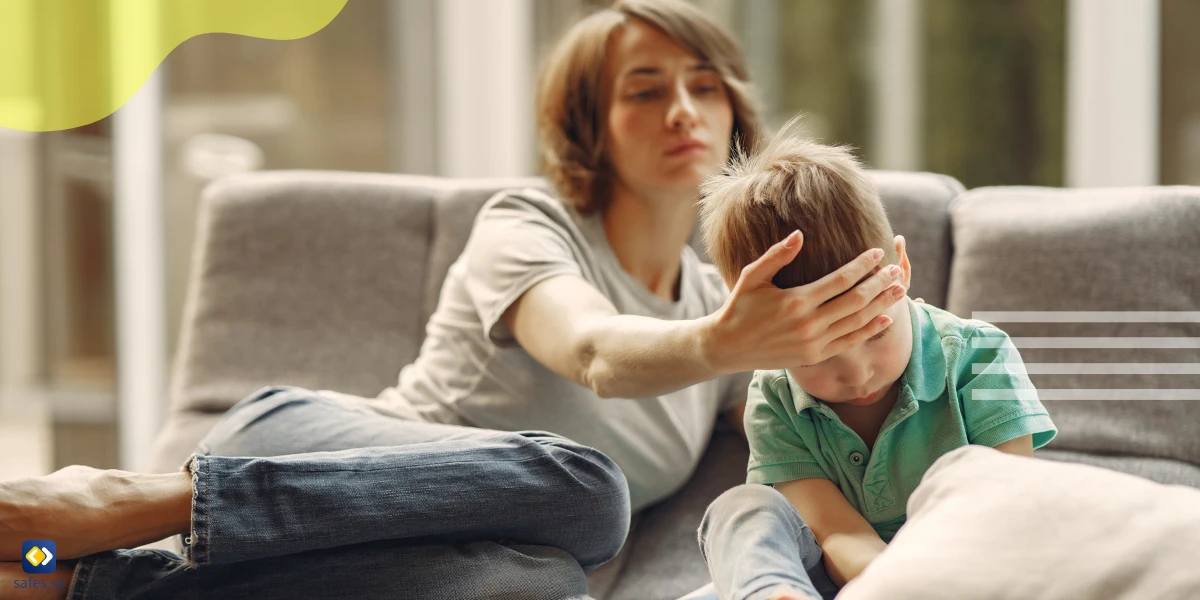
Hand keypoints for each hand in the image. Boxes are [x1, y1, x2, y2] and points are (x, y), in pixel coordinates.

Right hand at [702, 230, 904, 372]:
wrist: (728, 346)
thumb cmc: (739, 306)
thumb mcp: (753, 276)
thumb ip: (777, 255)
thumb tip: (800, 234)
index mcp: (796, 301)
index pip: (840, 281)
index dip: (862, 265)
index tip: (877, 252)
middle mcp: (809, 324)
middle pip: (855, 301)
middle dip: (879, 284)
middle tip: (895, 270)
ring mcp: (814, 343)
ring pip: (857, 322)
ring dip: (881, 305)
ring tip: (899, 290)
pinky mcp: (815, 357)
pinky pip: (849, 342)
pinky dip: (870, 330)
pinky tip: (886, 318)